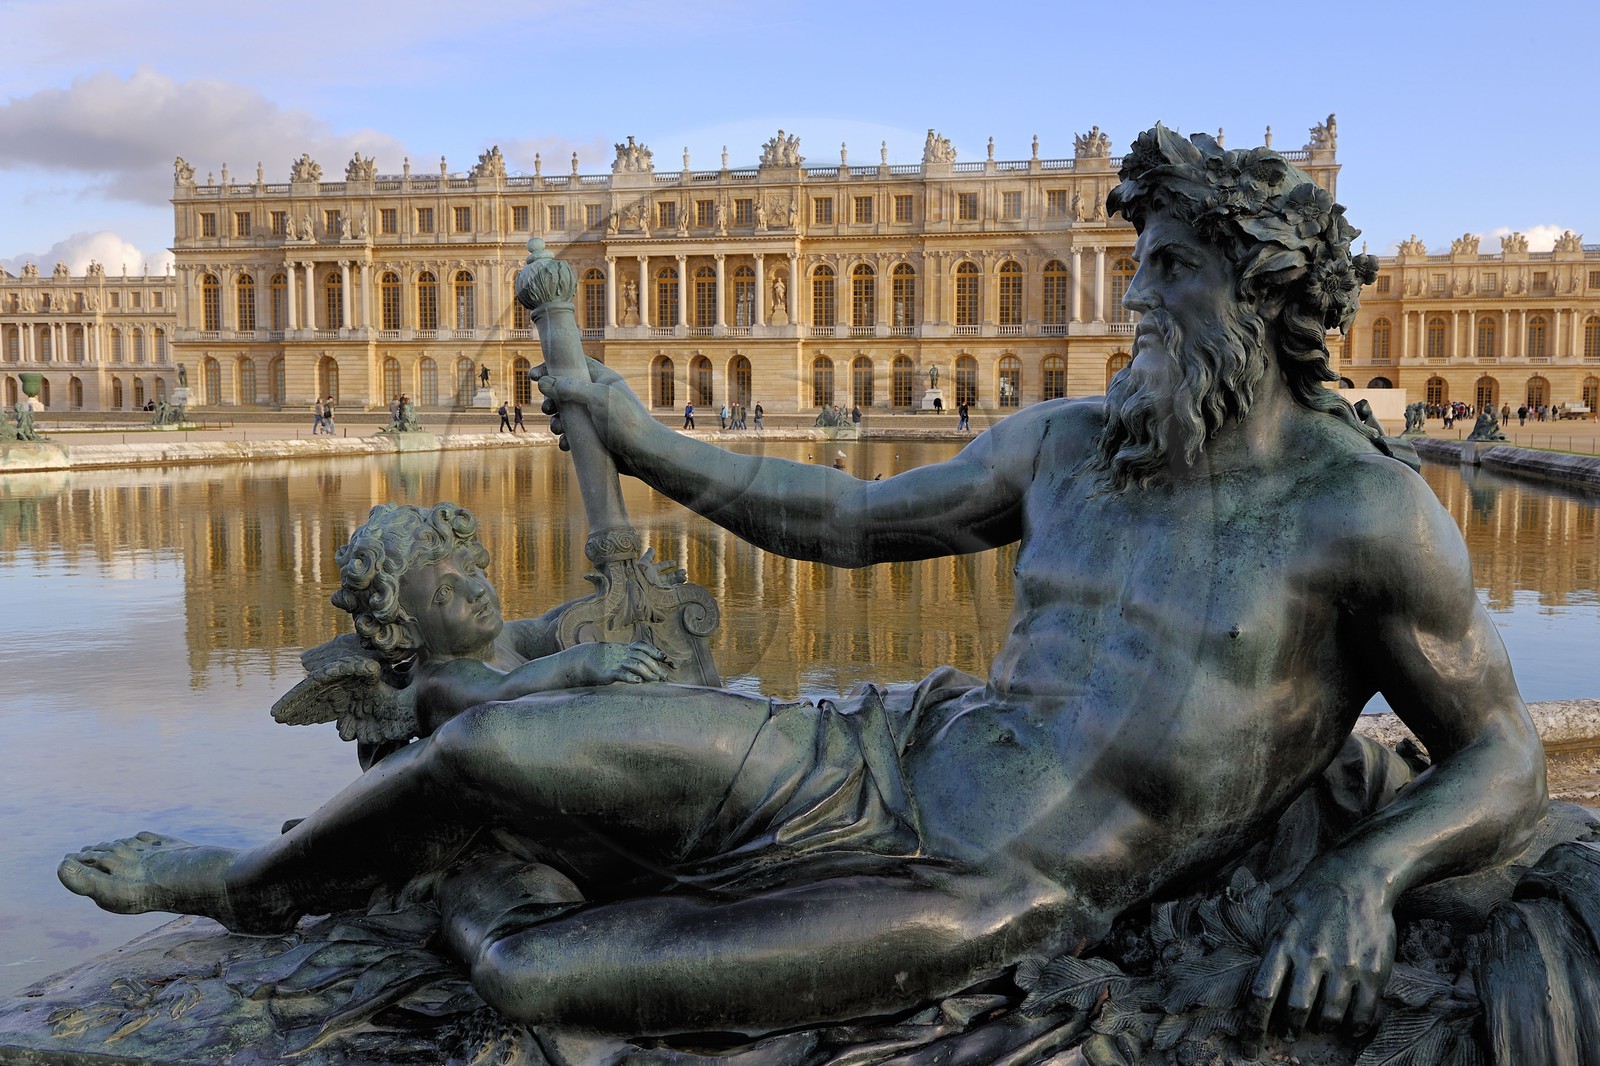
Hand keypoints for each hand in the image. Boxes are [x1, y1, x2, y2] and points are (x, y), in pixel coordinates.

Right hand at [531, 356, 643, 453]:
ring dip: (556, 422)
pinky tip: (566, 445)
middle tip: (547, 409)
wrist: (646, 455)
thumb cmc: (626, 423)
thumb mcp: (597, 398)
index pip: (573, 364)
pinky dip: (566, 439)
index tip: (533, 375)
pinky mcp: (596, 437)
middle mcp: (599, 396)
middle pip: (565, 391)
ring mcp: (597, 417)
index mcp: (602, 380)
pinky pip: (574, 435)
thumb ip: (570, 387)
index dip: (552, 367)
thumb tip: (544, 382)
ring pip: (567, 415)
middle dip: (551, 400)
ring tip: (558, 430)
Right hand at [576, 641, 670, 684]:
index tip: (665, 657)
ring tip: (656, 680)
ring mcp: (615, 662)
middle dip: (655, 666)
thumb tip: (648, 666)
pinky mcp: (607, 672)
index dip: (654, 651)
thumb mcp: (618, 656)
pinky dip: (630, 677)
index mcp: (625, 649)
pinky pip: (620, 674)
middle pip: (642, 657)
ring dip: (647, 672)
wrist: (583, 660)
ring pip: (634, 664)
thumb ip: (631, 658)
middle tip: (664, 676)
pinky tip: (638, 681)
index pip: (643, 646)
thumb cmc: (604, 660)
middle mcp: (622, 654)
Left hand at [1245, 863, 1394, 1044]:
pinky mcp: (1372, 971)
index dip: (1253, 1026)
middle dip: (1290, 1030)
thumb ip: (1270, 951)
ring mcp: (1344, 965)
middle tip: (1290, 1033)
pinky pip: (1363, 1014)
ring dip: (1322, 1027)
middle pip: (1296, 1011)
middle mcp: (1312, 956)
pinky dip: (1355, 1028)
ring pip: (1329, 1017)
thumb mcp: (1279, 916)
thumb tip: (1257, 988)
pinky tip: (1350, 1027)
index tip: (1249, 1046)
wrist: (1357, 877)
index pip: (1261, 994)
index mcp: (1282, 943)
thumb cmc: (1312, 898)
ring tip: (1319, 1025)